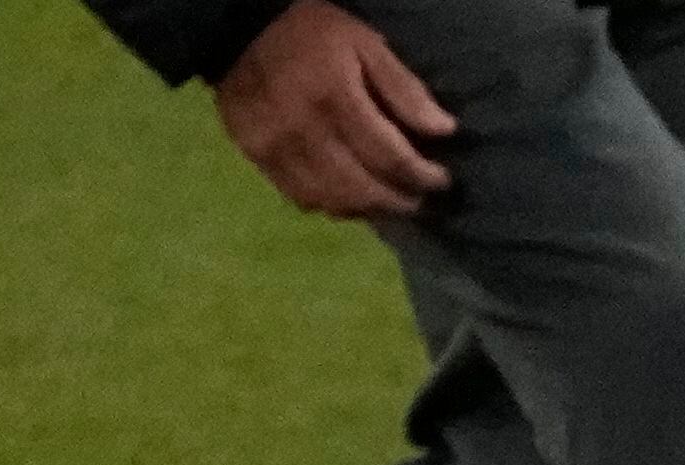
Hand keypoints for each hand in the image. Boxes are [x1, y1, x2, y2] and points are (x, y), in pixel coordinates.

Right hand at [215, 1, 456, 220]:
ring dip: (368, 210)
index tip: (441, 180)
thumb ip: (404, 88)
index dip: (420, 175)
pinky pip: (304, 199)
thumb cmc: (313, 35)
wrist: (241, 35)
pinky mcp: (260, 163)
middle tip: (419, 201)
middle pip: (362, 188)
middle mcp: (306, 132)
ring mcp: (278, 153)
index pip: (388, 155)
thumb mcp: (366, 44)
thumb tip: (444, 130)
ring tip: (390, 204)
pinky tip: (351, 199)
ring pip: (332, 201)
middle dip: (397, 201)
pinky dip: (334, 206)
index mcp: (336, 97)